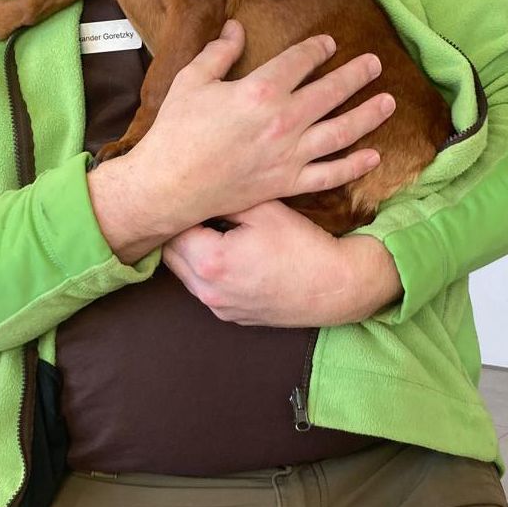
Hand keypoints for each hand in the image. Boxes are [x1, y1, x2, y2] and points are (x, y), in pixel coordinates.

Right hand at [89, 20, 394, 262]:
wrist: (168, 186)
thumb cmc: (176, 131)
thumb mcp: (192, 80)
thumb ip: (219, 52)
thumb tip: (235, 28)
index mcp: (260, 90)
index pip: (300, 61)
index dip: (317, 49)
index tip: (328, 44)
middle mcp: (283, 121)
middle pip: (331, 91)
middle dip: (356, 75)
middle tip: (375, 64)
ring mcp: (289, 155)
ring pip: (341, 132)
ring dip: (368, 115)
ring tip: (388, 102)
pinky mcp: (287, 183)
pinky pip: (329, 175)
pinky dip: (354, 167)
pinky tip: (373, 156)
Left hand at [162, 199, 402, 326]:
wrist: (336, 287)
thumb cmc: (303, 246)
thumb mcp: (264, 208)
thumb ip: (227, 197)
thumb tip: (202, 188)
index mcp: (211, 261)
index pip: (174, 230)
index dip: (182, 208)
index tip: (191, 194)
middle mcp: (208, 291)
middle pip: (171, 255)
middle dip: (181, 231)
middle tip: (199, 209)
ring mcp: (220, 308)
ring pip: (185, 275)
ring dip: (191, 252)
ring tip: (213, 229)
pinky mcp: (233, 317)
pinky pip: (206, 290)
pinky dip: (208, 272)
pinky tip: (230, 253)